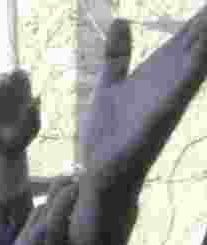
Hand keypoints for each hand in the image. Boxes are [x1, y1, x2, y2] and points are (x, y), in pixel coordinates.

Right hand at [0, 70, 40, 156]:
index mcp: (21, 93)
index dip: (18, 73)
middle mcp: (5, 94)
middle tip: (4, 84)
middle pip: (2, 77)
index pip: (19, 75)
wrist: (5, 151)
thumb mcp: (31, 128)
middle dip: (3, 79)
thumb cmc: (22, 138)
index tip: (18, 75)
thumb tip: (35, 99)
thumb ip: (33, 114)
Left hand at [73, 10, 206, 244]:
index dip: (201, 18)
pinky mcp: (158, 119)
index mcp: (157, 75)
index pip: (185, 38)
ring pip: (195, 64)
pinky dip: (191, 72)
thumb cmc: (109, 134)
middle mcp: (168, 85)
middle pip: (196, 45)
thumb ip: (118, 55)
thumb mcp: (110, 86)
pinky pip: (179, 92)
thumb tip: (121, 20)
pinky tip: (200, 55)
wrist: (101, 174)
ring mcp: (167, 102)